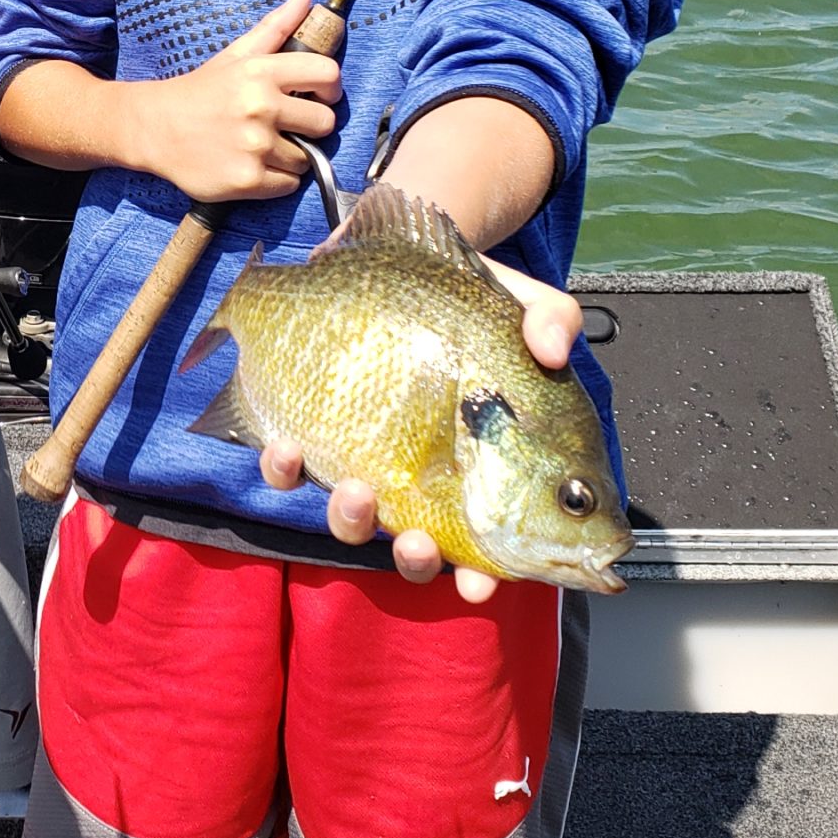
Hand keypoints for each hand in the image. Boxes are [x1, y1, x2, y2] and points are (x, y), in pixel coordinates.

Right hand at [129, 0, 342, 201]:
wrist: (154, 128)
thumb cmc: (201, 91)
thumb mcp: (236, 54)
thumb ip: (276, 26)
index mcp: (261, 72)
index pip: (327, 75)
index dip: (330, 88)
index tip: (316, 96)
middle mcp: (260, 107)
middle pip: (325, 122)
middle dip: (311, 126)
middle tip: (286, 125)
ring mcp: (254, 146)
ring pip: (306, 158)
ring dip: (290, 155)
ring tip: (261, 145)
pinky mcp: (247, 180)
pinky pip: (288, 184)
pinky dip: (276, 179)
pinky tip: (252, 164)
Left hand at [257, 255, 582, 600]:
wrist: (393, 253)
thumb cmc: (467, 293)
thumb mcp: (524, 299)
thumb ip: (553, 319)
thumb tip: (552, 348)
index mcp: (477, 466)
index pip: (488, 540)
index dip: (484, 574)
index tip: (479, 583)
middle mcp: (418, 475)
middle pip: (415, 545)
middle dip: (415, 557)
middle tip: (419, 542)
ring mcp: (362, 457)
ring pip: (350, 518)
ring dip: (351, 518)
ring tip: (356, 490)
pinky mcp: (312, 426)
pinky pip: (289, 467)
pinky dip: (284, 468)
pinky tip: (286, 448)